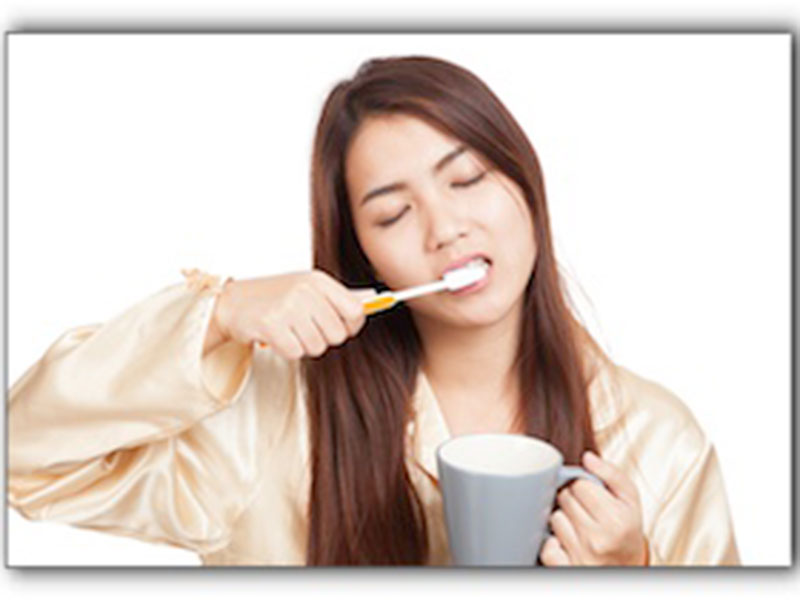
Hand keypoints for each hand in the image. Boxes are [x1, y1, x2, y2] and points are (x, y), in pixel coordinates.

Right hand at [213, 270, 376, 359]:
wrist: (234, 302)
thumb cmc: (275, 297)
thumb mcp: (309, 289)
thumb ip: (341, 297)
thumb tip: (374, 300)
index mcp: (318, 281)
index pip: (356, 311)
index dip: (351, 327)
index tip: (341, 328)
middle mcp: (305, 291)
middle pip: (338, 335)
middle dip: (323, 338)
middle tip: (305, 329)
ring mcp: (287, 307)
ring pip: (317, 347)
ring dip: (303, 345)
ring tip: (289, 330)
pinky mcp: (270, 324)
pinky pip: (295, 352)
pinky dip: (286, 350)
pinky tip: (277, 337)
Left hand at [540, 451, 647, 565]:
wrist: (626, 569)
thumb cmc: (626, 531)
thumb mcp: (630, 501)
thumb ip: (612, 474)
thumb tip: (587, 457)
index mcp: (616, 520)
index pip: (580, 484)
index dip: (582, 485)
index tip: (590, 493)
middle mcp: (598, 540)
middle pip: (564, 498)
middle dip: (571, 498)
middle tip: (584, 509)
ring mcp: (580, 556)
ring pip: (554, 518)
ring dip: (562, 518)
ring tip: (578, 525)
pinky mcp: (565, 568)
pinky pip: (546, 546)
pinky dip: (552, 542)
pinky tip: (566, 542)